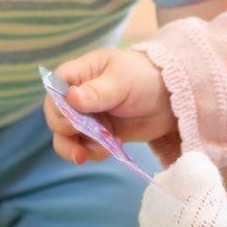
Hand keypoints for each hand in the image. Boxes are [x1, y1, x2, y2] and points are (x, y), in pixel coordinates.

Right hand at [45, 49, 174, 164]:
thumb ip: (97, 92)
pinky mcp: (100, 135)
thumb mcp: (123, 81)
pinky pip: (86, 149)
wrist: (172, 99)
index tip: (72, 117)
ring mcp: (88, 117)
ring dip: (76, 148)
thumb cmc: (146, 77)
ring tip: (93, 152)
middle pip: (56, 117)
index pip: (54, 89)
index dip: (58, 106)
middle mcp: (79, 96)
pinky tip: (112, 146)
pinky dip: (94, 152)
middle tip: (85, 133)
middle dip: (67, 130)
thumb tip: (71, 97)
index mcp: (80, 74)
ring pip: (66, 138)